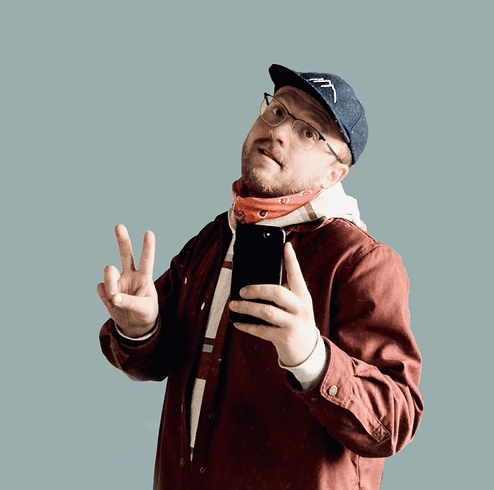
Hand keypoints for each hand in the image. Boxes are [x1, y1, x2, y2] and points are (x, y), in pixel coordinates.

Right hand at [97, 224, 158, 337]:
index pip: (146, 259)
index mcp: (144, 277)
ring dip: (110, 283)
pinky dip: (105, 295)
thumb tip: (114, 297)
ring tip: (115, 298)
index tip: (149, 232)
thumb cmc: (145, 314)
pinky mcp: (106, 290)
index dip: (147, 247)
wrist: (135, 326)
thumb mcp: (145, 309)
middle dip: (122, 240)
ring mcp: (117, 282)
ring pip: (109, 270)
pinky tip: (112, 302)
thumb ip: (131, 302)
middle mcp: (130, 275)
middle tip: (119, 226)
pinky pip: (101, 287)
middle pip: (125, 254)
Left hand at [229, 242, 318, 366]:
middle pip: (277, 292)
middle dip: (256, 289)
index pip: (297, 274)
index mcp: (302, 295)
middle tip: (241, 290)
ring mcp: (292, 323)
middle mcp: (299, 308)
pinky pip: (261, 330)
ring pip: (266, 312)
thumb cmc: (296, 320)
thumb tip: (254, 282)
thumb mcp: (295, 305)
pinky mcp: (284, 337)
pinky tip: (237, 322)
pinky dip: (247, 325)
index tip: (286, 246)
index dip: (291, 260)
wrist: (308, 350)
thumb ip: (282, 292)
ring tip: (233, 305)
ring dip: (246, 307)